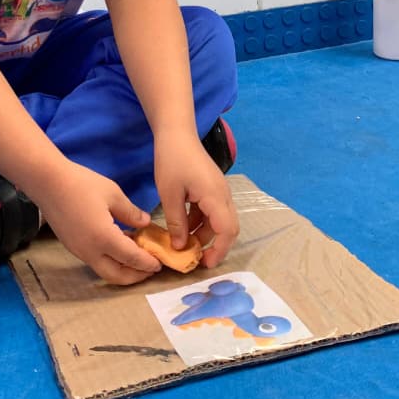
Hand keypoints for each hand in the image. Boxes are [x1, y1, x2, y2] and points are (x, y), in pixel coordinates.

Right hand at [34, 160, 162, 285]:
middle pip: (117, 276)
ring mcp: (79, 251)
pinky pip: (95, 261)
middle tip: (150, 269)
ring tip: (137, 257)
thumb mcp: (113, 194)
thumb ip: (131, 212)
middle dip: (136, 276)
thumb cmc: (81, 184)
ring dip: (123, 268)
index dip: (147, 263)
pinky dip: (110, 260)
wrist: (47, 182)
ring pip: (105, 270)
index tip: (160, 264)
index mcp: (104, 239)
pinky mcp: (72, 246)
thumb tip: (145, 223)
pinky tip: (118, 245)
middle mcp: (91, 252)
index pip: (132, 258)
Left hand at [154, 128, 238, 269]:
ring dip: (205, 233)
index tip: (204, 264)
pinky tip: (184, 226)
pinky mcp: (212, 187)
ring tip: (185, 244)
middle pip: (228, 227)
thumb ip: (176, 222)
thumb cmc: (172, 161)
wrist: (176, 133)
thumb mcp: (170, 194)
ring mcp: (219, 190)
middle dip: (215, 246)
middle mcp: (223, 195)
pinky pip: (213, 210)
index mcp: (215, 196)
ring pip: (220, 220)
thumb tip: (180, 247)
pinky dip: (202, 221)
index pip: (227, 230)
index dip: (219, 250)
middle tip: (197, 259)